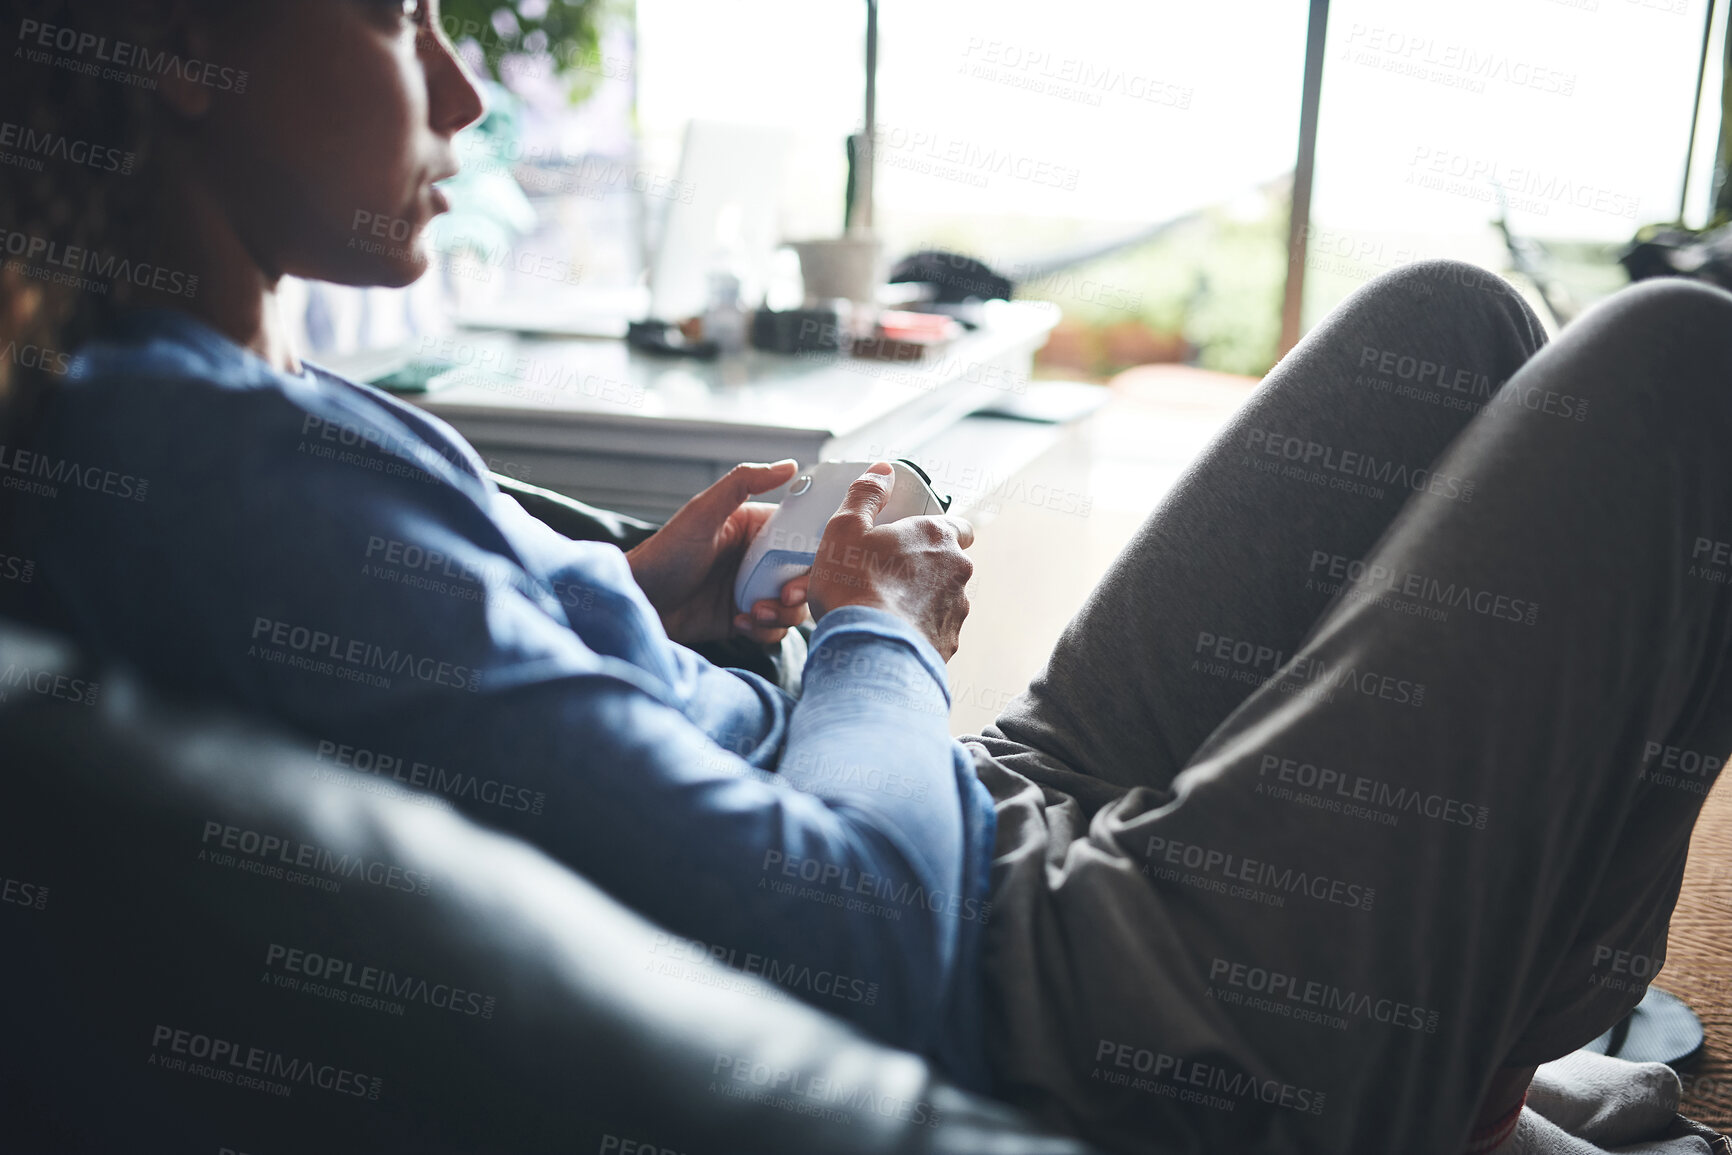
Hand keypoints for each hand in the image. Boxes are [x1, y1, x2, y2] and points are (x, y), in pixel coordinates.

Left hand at [626, 460, 810, 645]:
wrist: (640, 602)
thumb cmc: (665, 553)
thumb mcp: (703, 513)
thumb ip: (743, 483)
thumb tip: (789, 465)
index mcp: (756, 528)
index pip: (803, 536)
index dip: (813, 553)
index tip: (805, 569)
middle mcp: (760, 559)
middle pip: (805, 576)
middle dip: (799, 591)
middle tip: (784, 597)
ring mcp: (753, 591)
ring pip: (794, 606)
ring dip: (782, 614)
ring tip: (754, 613)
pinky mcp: (746, 619)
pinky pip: (775, 630)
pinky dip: (764, 631)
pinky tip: (739, 624)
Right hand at [805, 462, 975, 660]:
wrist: (870, 650)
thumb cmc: (855, 585)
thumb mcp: (845, 528)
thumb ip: (866, 494)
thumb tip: (882, 471)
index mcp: (937, 536)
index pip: (957, 525)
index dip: (936, 530)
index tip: (910, 539)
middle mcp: (957, 570)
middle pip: (948, 563)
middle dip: (924, 567)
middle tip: (887, 573)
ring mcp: (957, 609)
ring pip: (943, 597)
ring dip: (922, 599)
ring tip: (884, 607)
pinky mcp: (949, 642)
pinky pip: (935, 629)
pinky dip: (918, 628)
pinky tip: (890, 632)